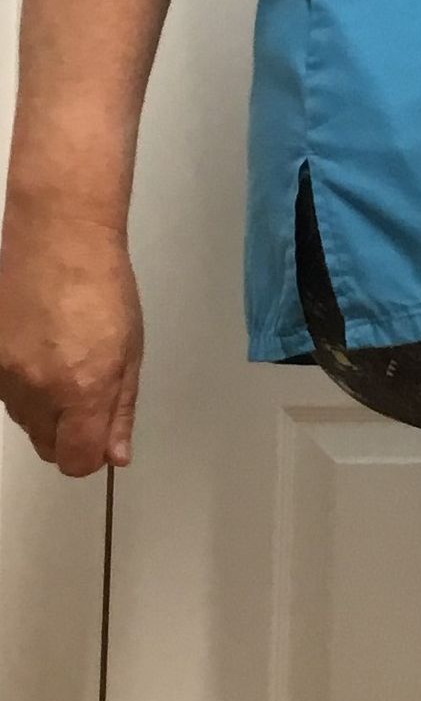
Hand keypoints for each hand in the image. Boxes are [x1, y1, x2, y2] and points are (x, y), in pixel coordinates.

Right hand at [0, 214, 143, 473]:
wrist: (58, 239)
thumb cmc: (105, 289)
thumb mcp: (129, 352)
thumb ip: (120, 410)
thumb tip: (115, 456)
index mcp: (82, 389)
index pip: (76, 461)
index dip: (92, 457)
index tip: (101, 439)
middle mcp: (38, 389)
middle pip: (47, 448)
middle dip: (69, 436)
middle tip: (86, 399)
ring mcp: (5, 374)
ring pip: (25, 422)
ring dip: (45, 411)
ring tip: (62, 365)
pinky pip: (6, 394)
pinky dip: (23, 387)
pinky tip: (39, 353)